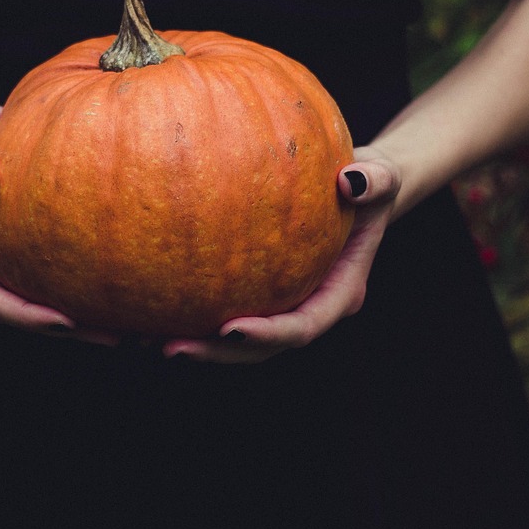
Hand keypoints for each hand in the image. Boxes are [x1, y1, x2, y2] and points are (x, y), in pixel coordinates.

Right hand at [0, 85, 117, 345]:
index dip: (26, 317)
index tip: (67, 321)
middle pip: (18, 313)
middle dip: (65, 329)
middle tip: (117, 335)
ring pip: (37, 300)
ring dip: (80, 317)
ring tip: (131, 323)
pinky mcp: (21, 244)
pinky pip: (51, 273)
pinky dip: (82, 284)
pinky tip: (123, 282)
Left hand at [162, 146, 400, 363]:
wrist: (356, 188)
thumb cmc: (368, 181)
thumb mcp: (382, 174)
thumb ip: (375, 180)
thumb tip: (351, 181)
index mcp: (339, 293)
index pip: (303, 326)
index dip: (268, 336)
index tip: (231, 330)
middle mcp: (307, 307)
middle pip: (261, 348)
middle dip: (218, 354)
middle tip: (171, 349)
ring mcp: (280, 304)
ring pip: (236, 339)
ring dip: (196, 344)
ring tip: (146, 340)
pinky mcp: (256, 291)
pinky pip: (220, 307)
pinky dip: (187, 312)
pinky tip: (146, 307)